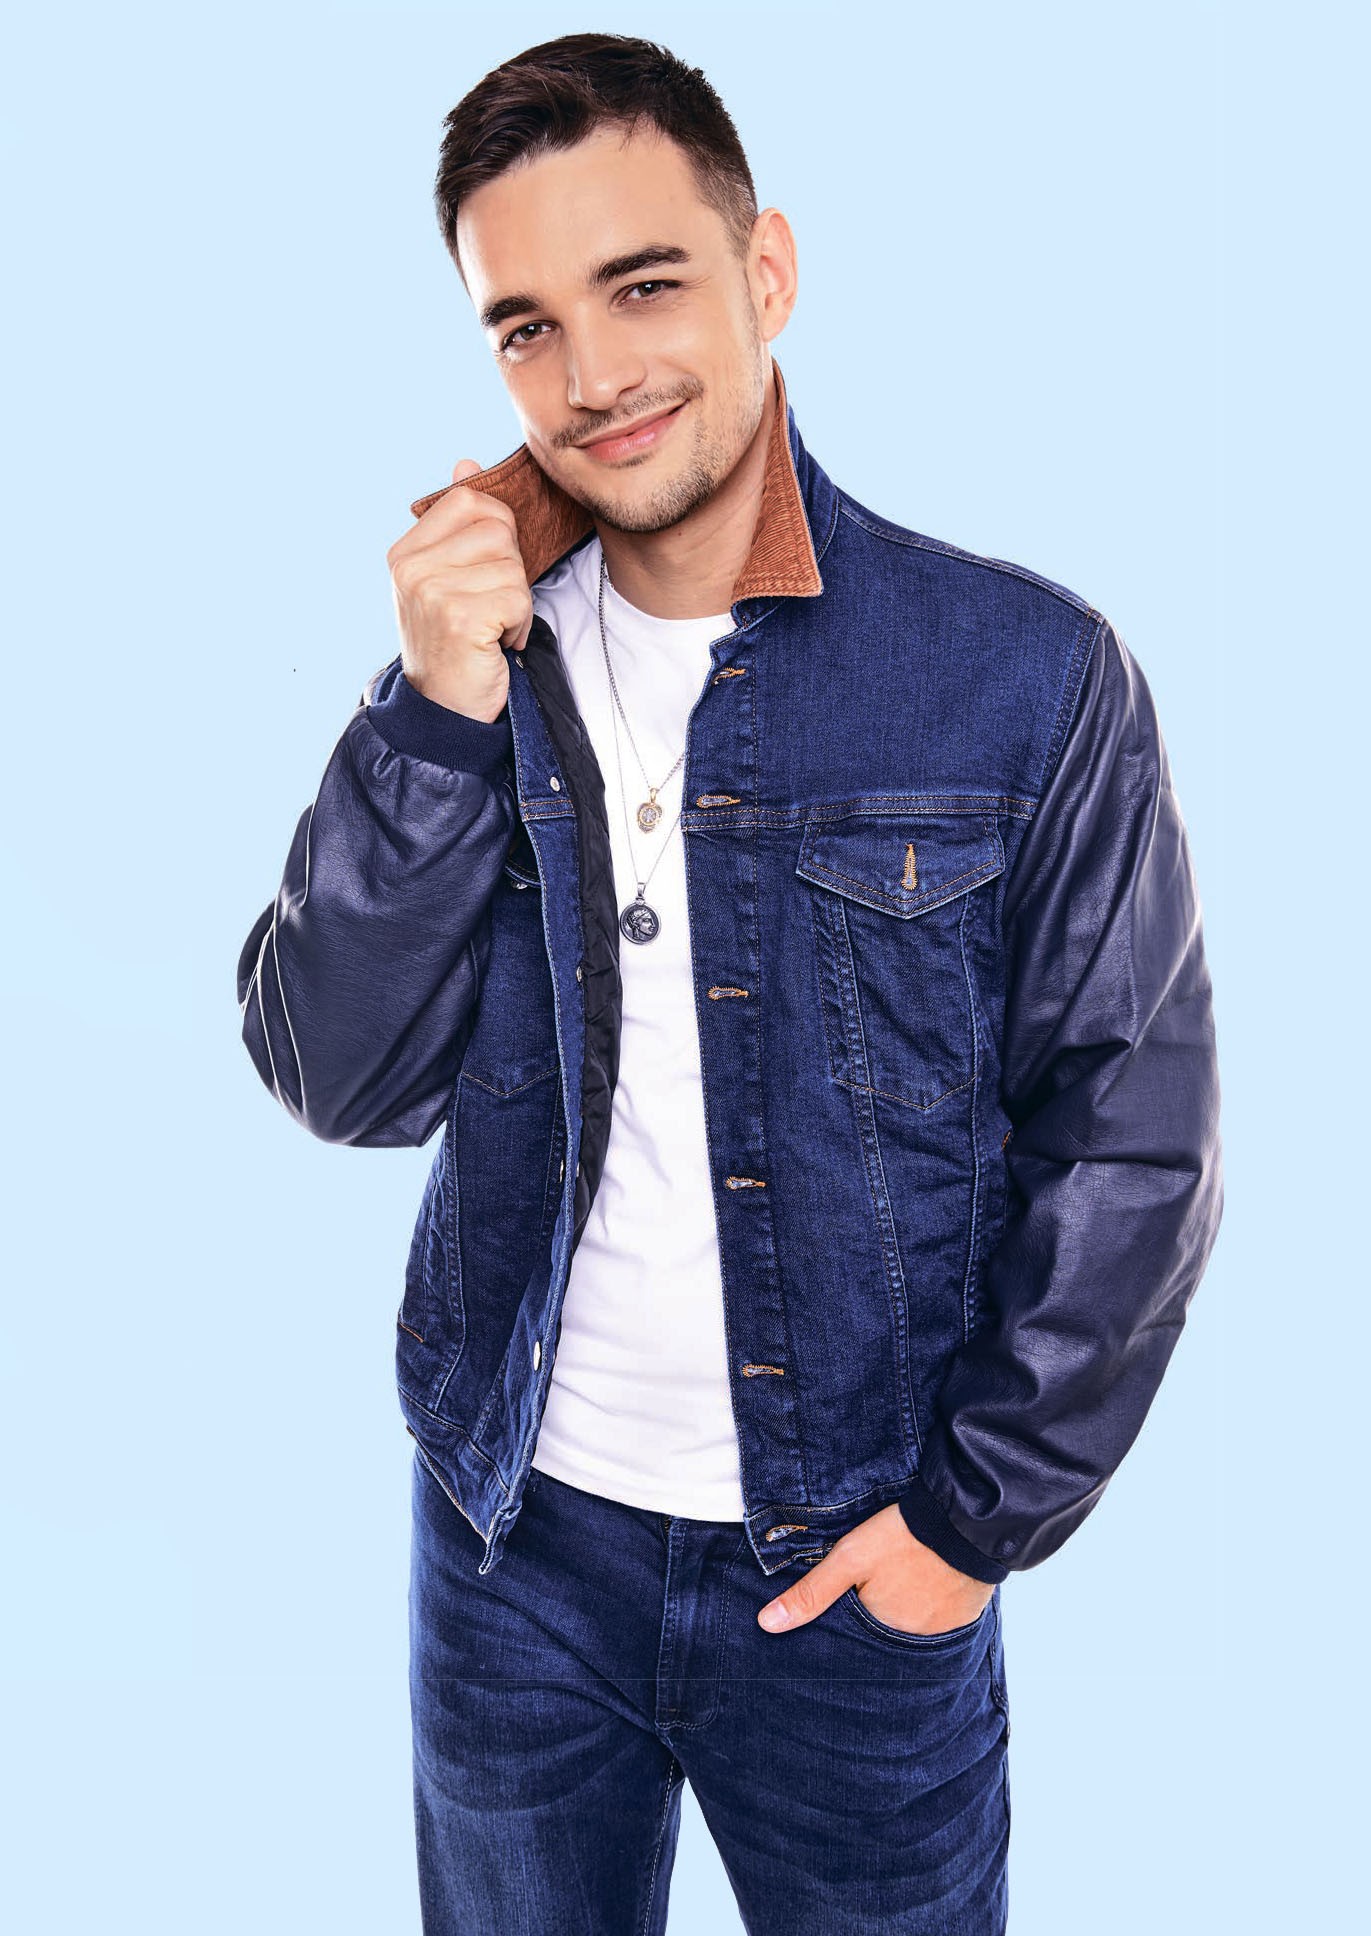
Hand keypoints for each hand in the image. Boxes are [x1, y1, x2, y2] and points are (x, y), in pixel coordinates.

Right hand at [385, 457, 534, 724]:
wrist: (443, 710)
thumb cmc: (453, 643)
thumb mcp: (446, 579)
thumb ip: (457, 525)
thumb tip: (466, 461)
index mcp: (405, 552)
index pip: (468, 500)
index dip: (497, 530)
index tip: (488, 570)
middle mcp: (411, 568)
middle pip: (498, 530)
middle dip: (511, 571)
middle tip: (491, 607)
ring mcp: (432, 592)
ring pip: (512, 565)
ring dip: (516, 602)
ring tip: (492, 628)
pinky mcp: (460, 618)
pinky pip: (519, 597)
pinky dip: (520, 625)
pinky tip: (497, 644)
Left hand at [757, 1503, 994, 1635]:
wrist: (965, 1518)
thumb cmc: (903, 1537)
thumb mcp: (849, 1559)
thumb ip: (811, 1593)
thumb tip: (767, 1625)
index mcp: (882, 1633)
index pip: (855, 1643)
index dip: (848, 1625)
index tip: (850, 1604)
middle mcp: (914, 1644)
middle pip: (884, 1637)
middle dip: (876, 1620)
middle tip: (879, 1589)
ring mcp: (944, 1633)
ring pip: (912, 1629)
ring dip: (904, 1614)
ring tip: (902, 1585)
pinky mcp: (965, 1618)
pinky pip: (940, 1622)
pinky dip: (930, 1608)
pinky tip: (925, 1586)